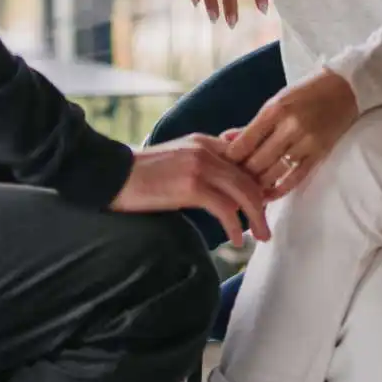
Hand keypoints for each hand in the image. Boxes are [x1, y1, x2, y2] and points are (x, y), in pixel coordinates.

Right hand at [109, 134, 270, 246]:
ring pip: (243, 192)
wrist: (114, 175)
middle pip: (249, 176)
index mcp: (204, 141)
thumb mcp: (177, 158)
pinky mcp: (192, 186)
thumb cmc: (143, 173)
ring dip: (256, 218)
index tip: (267, 201)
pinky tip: (236, 240)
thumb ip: (202, 163)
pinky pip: (225, 208)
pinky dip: (235, 227)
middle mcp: (206, 149)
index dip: (260, 180)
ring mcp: (200, 166)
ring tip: (259, 237)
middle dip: (263, 204)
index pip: (245, 156)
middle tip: (266, 227)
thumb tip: (224, 185)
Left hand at [225, 71, 359, 199]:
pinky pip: (295, 178)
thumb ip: (252, 125)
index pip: (245, 141)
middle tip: (230, 182)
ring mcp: (306, 142)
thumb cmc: (304, 94)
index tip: (220, 165)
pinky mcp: (319, 154)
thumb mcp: (275, 102)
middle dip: (241, 174)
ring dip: (258, 185)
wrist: (343, 89)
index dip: (230, 158)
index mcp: (274, 110)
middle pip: (257, 160)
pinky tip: (268, 195)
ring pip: (274, 172)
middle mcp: (289, 127)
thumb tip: (225, 141)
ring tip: (245, 191)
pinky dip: (279, 189)